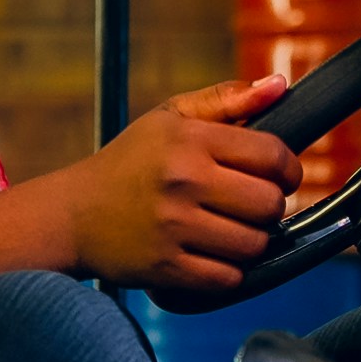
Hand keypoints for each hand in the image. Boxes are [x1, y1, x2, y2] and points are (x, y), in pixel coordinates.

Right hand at [49, 78, 302, 295]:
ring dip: (250, 242)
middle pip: (271, 204)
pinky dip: (227, 272)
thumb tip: (280, 84)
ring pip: (254, 245)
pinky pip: (228, 278)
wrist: (72, 215)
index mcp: (189, 140)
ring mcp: (173, 227)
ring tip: (229, 230)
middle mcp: (183, 181)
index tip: (278, 177)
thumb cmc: (130, 163)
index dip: (288, 169)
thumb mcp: (170, 118)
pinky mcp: (165, 267)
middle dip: (269, 208)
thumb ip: (226, 99)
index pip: (272, 156)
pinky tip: (210, 255)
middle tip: (248, 206)